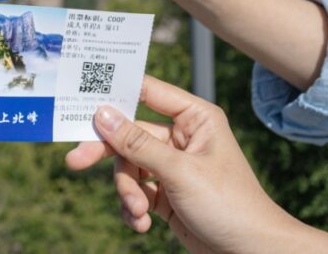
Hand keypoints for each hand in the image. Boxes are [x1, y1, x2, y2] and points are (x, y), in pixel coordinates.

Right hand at [66, 76, 311, 252]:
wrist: (252, 253)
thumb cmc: (229, 205)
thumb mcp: (180, 172)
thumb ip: (138, 143)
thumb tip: (102, 114)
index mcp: (194, 118)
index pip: (147, 92)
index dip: (116, 91)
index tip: (81, 95)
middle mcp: (181, 137)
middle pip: (128, 134)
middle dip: (107, 154)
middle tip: (75, 162)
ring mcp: (171, 166)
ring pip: (128, 167)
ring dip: (128, 192)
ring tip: (138, 212)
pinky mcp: (165, 193)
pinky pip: (135, 191)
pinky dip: (133, 207)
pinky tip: (141, 224)